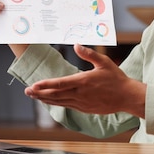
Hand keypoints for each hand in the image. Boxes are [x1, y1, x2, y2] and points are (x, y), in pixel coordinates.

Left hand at [25, 44, 145, 117]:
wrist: (127, 97)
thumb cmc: (116, 79)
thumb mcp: (104, 62)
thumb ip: (89, 54)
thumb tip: (76, 45)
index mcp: (83, 81)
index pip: (60, 84)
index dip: (45, 85)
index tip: (34, 84)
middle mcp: (80, 94)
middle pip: (55, 94)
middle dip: (40, 93)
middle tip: (27, 91)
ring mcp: (82, 103)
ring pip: (59, 102)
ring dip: (45, 99)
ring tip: (34, 96)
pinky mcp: (84, 108)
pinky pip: (66, 106)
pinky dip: (56, 103)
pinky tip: (50, 101)